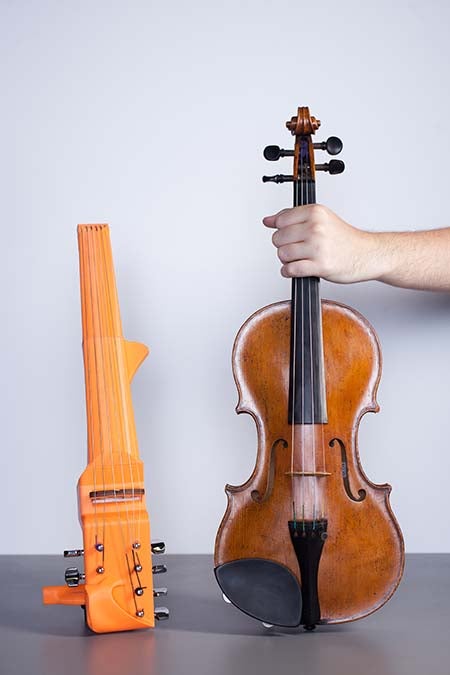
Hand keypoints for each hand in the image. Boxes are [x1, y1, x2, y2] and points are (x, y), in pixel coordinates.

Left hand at [263, 205, 377, 283]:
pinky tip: (297, 269)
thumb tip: (268, 220)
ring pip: (282, 254)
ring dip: (287, 260)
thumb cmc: (344, 238)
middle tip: (297, 248)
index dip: (281, 230)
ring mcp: (318, 247)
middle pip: (278, 238)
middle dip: (283, 246)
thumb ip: (293, 217)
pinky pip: (290, 269)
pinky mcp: (320, 265)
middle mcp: (316, 228)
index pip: (280, 220)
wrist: (366, 254)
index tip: (290, 235)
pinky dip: (289, 272)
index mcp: (315, 212)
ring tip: (299, 258)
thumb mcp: (320, 218)